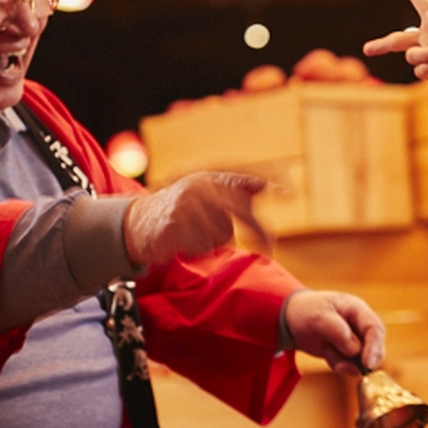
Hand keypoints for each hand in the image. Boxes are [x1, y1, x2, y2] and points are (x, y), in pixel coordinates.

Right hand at [123, 172, 271, 269]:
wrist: (137, 223)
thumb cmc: (179, 211)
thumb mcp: (205, 195)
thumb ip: (233, 191)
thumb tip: (263, 184)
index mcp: (211, 179)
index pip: (245, 178)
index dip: (268, 182)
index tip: (289, 193)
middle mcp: (200, 187)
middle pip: (241, 211)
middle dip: (258, 232)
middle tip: (270, 249)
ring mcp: (186, 204)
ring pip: (221, 234)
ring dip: (213, 242)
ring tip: (195, 236)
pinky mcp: (175, 223)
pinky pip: (202, 246)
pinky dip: (197, 250)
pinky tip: (183, 242)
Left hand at [285, 290, 386, 374]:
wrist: (293, 319)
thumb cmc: (307, 311)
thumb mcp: (318, 316)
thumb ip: (337, 330)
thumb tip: (355, 350)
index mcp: (358, 310)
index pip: (374, 328)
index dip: (374, 346)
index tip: (367, 364)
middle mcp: (360, 326)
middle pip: (375, 346)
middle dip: (364, 360)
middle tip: (346, 366)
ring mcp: (355, 340)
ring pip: (363, 359)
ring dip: (347, 363)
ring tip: (329, 354)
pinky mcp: (347, 353)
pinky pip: (350, 365)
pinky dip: (340, 365)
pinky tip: (328, 355)